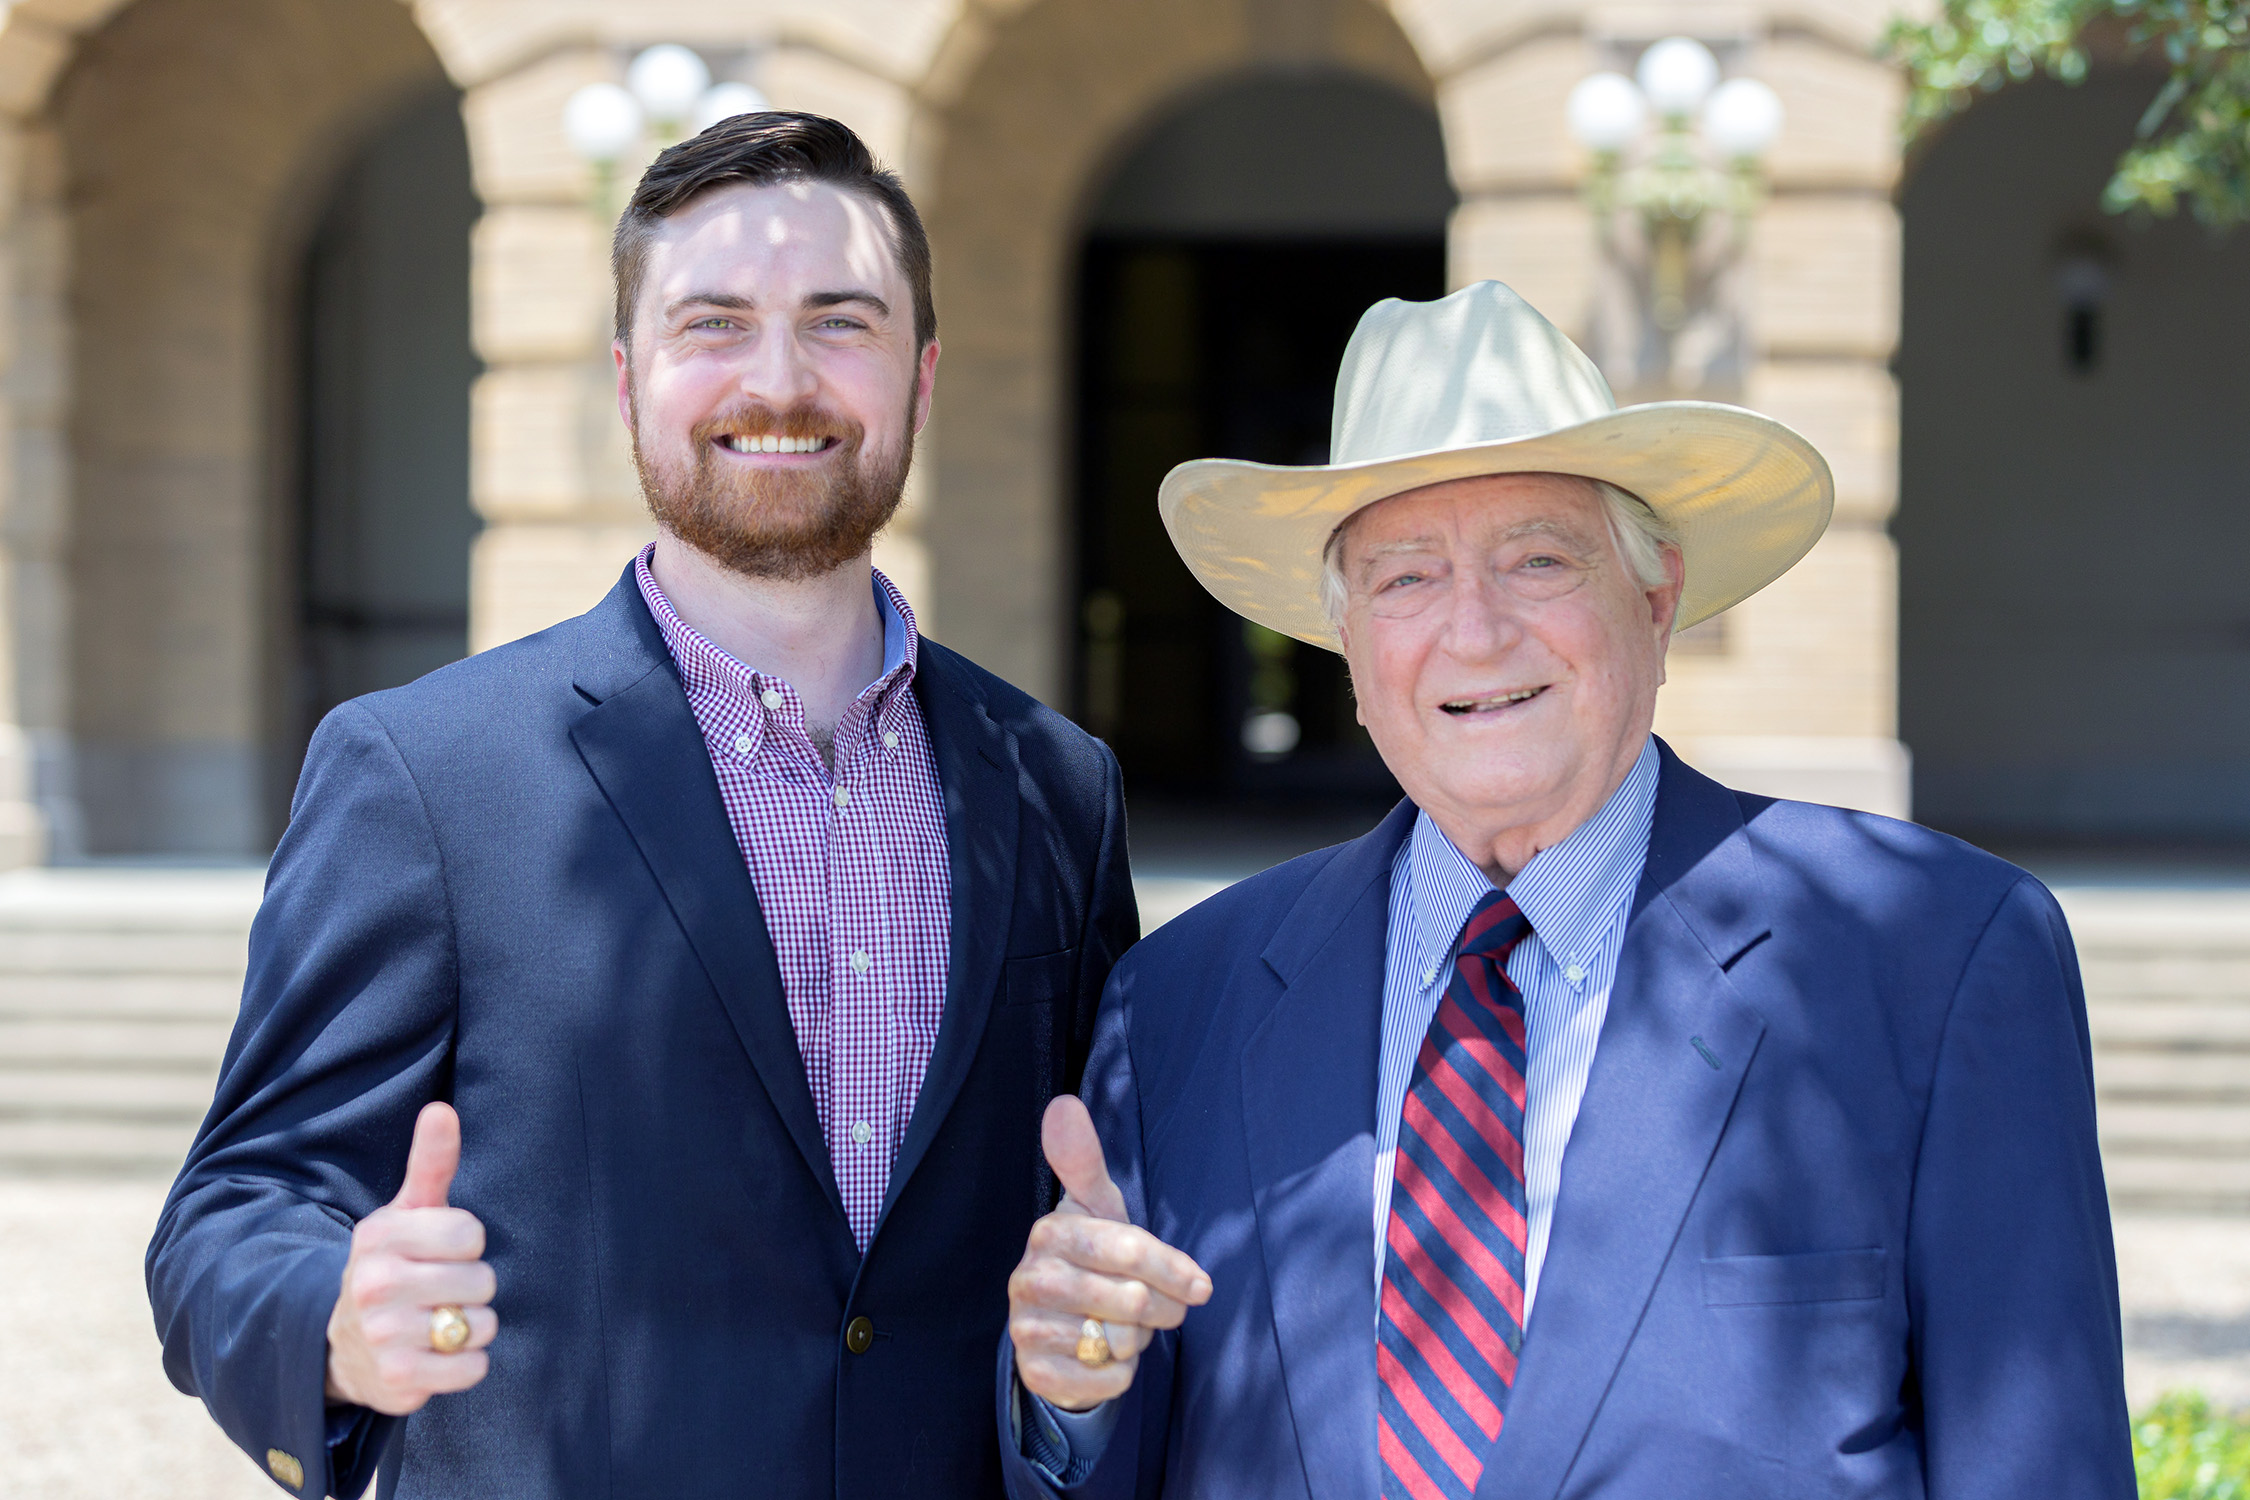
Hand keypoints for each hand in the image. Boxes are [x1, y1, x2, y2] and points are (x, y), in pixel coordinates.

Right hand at [324, 1102, 496, 1414]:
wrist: (344, 1345)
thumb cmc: (394, 1265)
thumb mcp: (406, 1213)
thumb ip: (430, 1163)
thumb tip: (441, 1110)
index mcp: (378, 1236)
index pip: (470, 1232)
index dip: (466, 1244)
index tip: (440, 1251)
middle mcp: (373, 1284)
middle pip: (481, 1280)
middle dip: (472, 1287)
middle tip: (439, 1292)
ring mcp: (382, 1335)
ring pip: (481, 1324)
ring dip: (471, 1327)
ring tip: (436, 1323)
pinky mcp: (398, 1380)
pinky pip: (473, 1367)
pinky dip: (468, 1363)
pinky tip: (439, 1354)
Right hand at [1009, 1095, 1210, 1411]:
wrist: (1058, 1325)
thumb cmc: (1092, 1256)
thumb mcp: (1097, 1208)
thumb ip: (1084, 1160)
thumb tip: (1063, 1103)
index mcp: (1050, 1232)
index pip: (1127, 1249)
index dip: (1172, 1269)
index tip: (1201, 1285)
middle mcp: (1029, 1279)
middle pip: (1128, 1301)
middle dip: (1163, 1309)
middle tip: (1168, 1308)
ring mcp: (1027, 1329)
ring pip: (1119, 1344)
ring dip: (1140, 1341)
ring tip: (1128, 1326)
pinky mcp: (1036, 1374)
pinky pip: (1105, 1382)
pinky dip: (1121, 1374)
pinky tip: (1110, 1356)